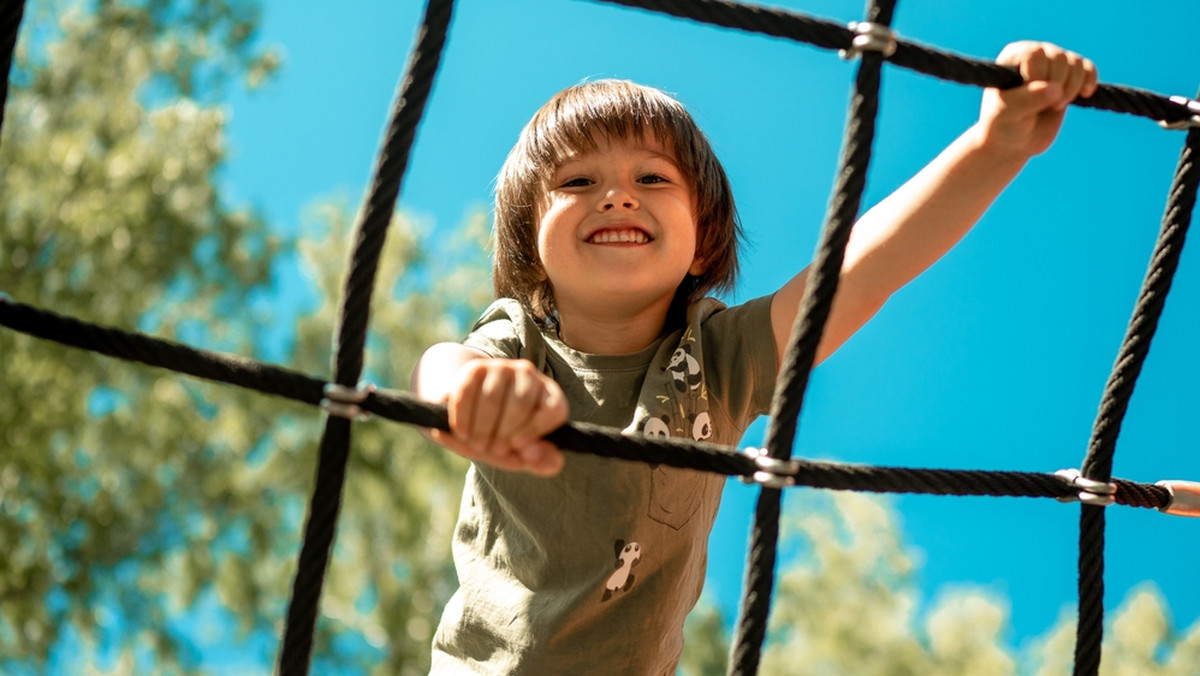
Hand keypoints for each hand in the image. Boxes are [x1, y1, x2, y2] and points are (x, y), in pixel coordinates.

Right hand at [432, 358, 567, 476]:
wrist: (466, 411)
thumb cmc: (500, 434)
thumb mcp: (520, 452)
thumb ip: (540, 460)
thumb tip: (554, 463)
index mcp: (548, 395)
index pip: (554, 408)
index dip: (536, 429)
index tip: (517, 446)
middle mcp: (528, 375)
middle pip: (520, 403)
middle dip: (504, 432)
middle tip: (493, 450)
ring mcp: (501, 368)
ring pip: (493, 397)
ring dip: (482, 428)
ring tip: (478, 445)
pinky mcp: (475, 368)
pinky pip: (468, 392)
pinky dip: (464, 417)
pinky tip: (463, 433)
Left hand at [979, 41, 1097, 158]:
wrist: (1015, 141)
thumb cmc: (1003, 124)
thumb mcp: (1006, 114)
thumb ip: (1027, 100)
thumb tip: (1055, 89)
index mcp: (1013, 56)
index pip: (1034, 54)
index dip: (1038, 76)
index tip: (1027, 97)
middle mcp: (1035, 54)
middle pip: (1059, 57)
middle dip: (1058, 84)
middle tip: (1048, 106)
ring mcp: (1054, 64)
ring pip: (1076, 62)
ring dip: (1072, 86)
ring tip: (1057, 106)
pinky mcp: (1070, 77)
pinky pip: (1089, 68)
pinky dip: (1090, 81)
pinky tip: (1083, 95)